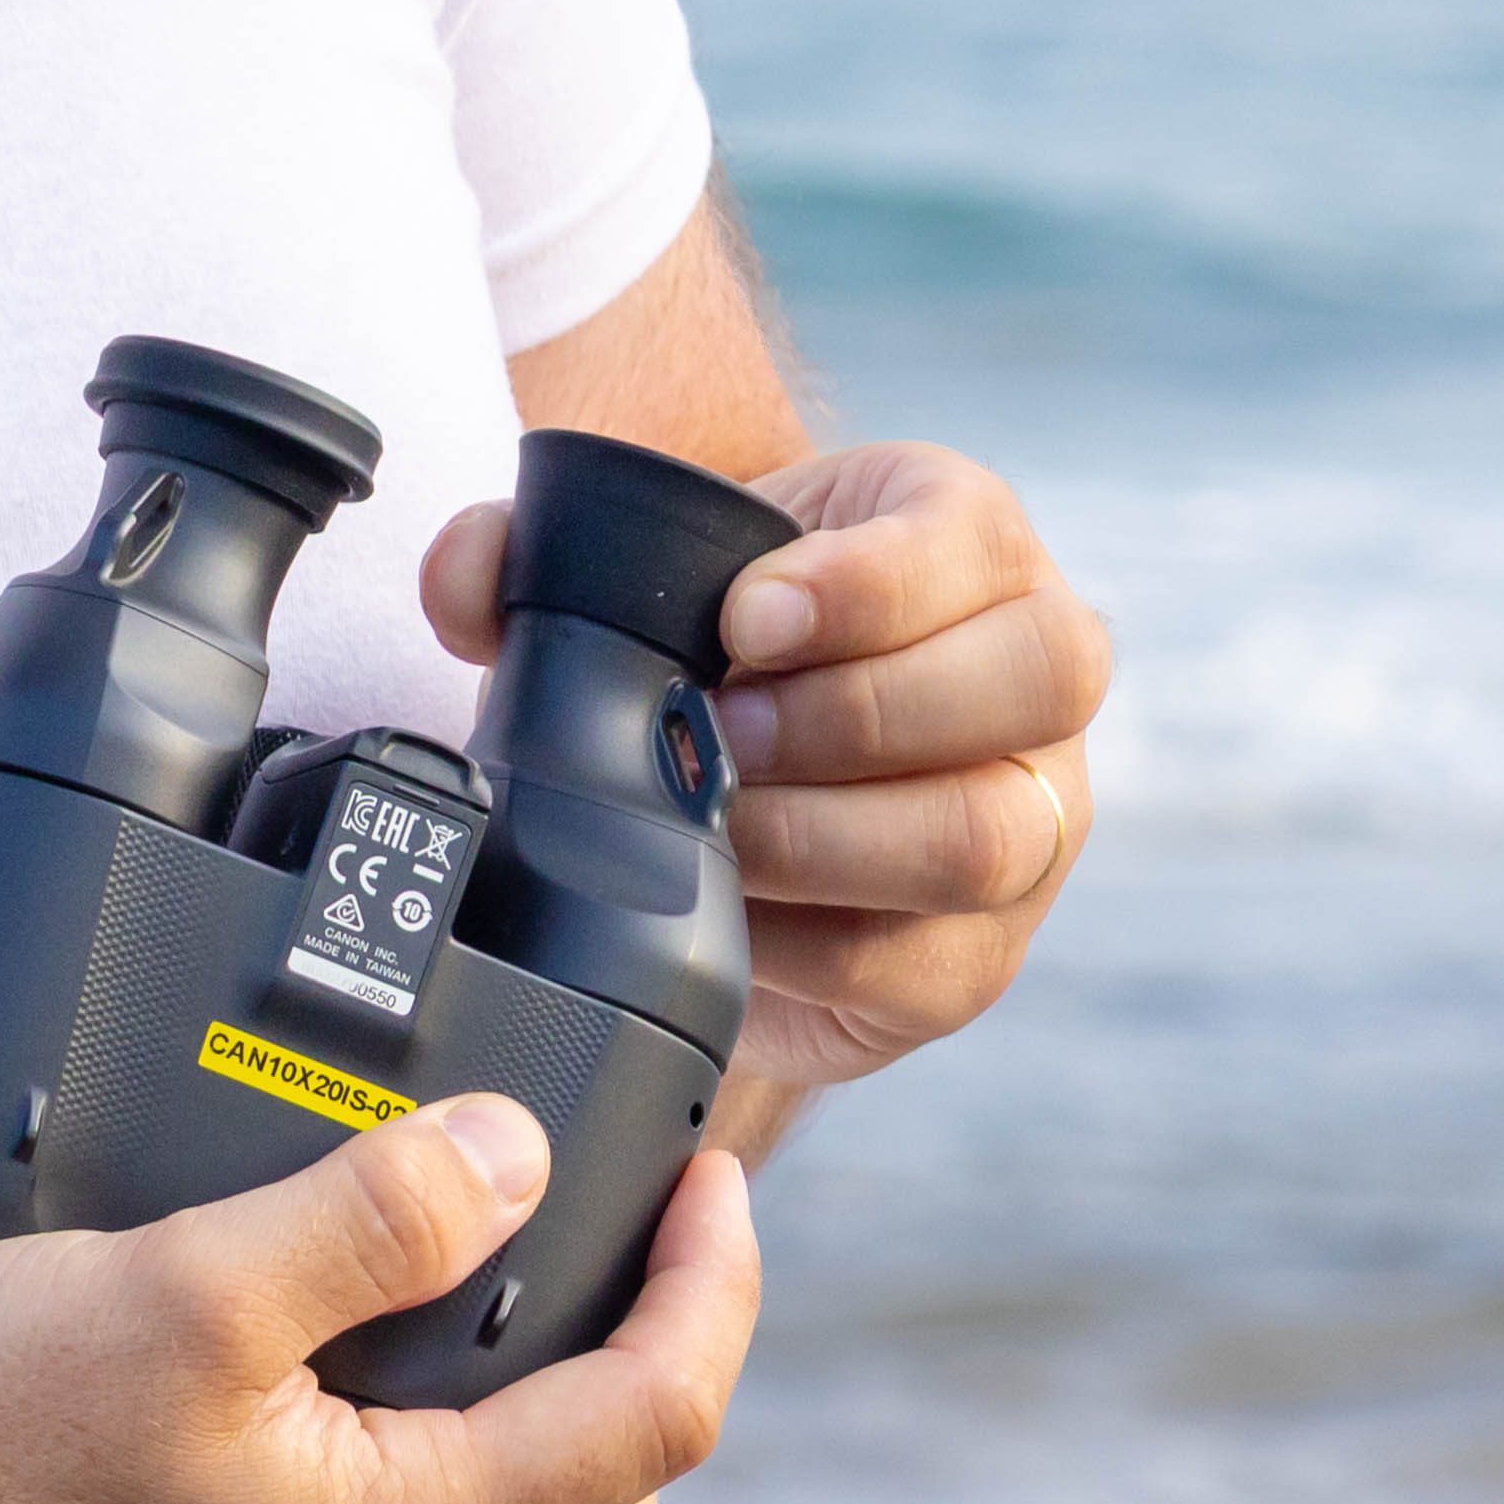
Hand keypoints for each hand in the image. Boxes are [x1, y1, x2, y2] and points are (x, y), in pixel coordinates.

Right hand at [0, 1097, 758, 1503]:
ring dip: (548, 1459)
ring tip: (502, 1319)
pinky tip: (353, 1414)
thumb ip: (373, 1216)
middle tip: (631, 1257)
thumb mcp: (184, 1288)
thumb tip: (517, 1159)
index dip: (712, 1285)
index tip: (710, 1182)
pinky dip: (436, 1503)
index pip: (653, 1423)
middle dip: (656, 1387)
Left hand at [425, 441, 1107, 1088]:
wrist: (737, 792)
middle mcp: (1038, 677)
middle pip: (1038, 676)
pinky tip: (732, 911)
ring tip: (720, 827)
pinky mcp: (974, 955)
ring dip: (830, 834)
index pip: (971, 543)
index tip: (741, 620)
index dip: (866, 583)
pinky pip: (922, 961)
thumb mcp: (651, 582)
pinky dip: (807, 946)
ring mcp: (1031, 823)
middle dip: (859, 711)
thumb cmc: (714, 660)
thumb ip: (541, 555)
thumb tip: (464, 569)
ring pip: (990, 834)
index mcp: (968, 547)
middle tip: (725, 732)